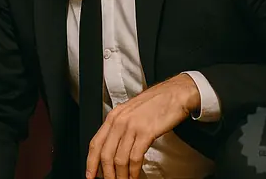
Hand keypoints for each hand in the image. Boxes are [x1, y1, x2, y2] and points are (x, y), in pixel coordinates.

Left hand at [85, 73, 200, 178]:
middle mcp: (119, 121)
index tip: (90, 175)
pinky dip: (134, 171)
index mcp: (113, 116)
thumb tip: (114, 147)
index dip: (91, 162)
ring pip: (119, 158)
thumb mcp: (130, 112)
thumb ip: (120, 127)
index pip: (96, 143)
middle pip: (105, 154)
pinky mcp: (146, 132)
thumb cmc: (156, 103)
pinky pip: (135, 157)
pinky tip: (135, 176)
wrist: (175, 94)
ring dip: (121, 175)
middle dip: (106, 173)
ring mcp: (132, 126)